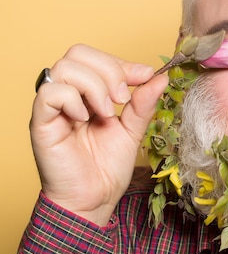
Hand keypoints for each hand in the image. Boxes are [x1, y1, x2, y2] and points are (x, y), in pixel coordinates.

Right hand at [30, 44, 168, 225]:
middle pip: (78, 53)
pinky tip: (86, 119)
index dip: (122, 63)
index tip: (145, 76)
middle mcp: (67, 95)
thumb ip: (143, 102)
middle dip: (109, 70)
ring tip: (108, 113)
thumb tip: (160, 76)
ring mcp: (53, 108)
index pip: (97, 57)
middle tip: (123, 99)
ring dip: (95, 86)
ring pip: (65, 68)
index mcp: (87, 92)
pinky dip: (73, 100)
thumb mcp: (133, 129)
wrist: (94, 200)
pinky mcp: (42, 123)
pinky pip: (49, 93)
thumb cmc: (108, 167)